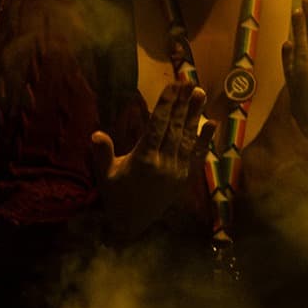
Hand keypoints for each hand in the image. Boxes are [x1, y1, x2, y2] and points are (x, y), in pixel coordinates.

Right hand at [88, 79, 212, 239]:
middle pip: (175, 128)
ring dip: (194, 115)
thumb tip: (96, 134)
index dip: (167, 104)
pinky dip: (204, 139)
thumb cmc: (115, 197)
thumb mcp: (104, 176)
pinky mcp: (184, 179)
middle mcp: (164, 164)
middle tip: (189, 82)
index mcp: (144, 160)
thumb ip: (102, 154)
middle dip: (183, 103)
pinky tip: (211, 123)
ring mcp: (177, 172)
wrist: (132, 225)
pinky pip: (196, 156)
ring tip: (200, 93)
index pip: (157, 126)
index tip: (174, 86)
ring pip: (187, 138)